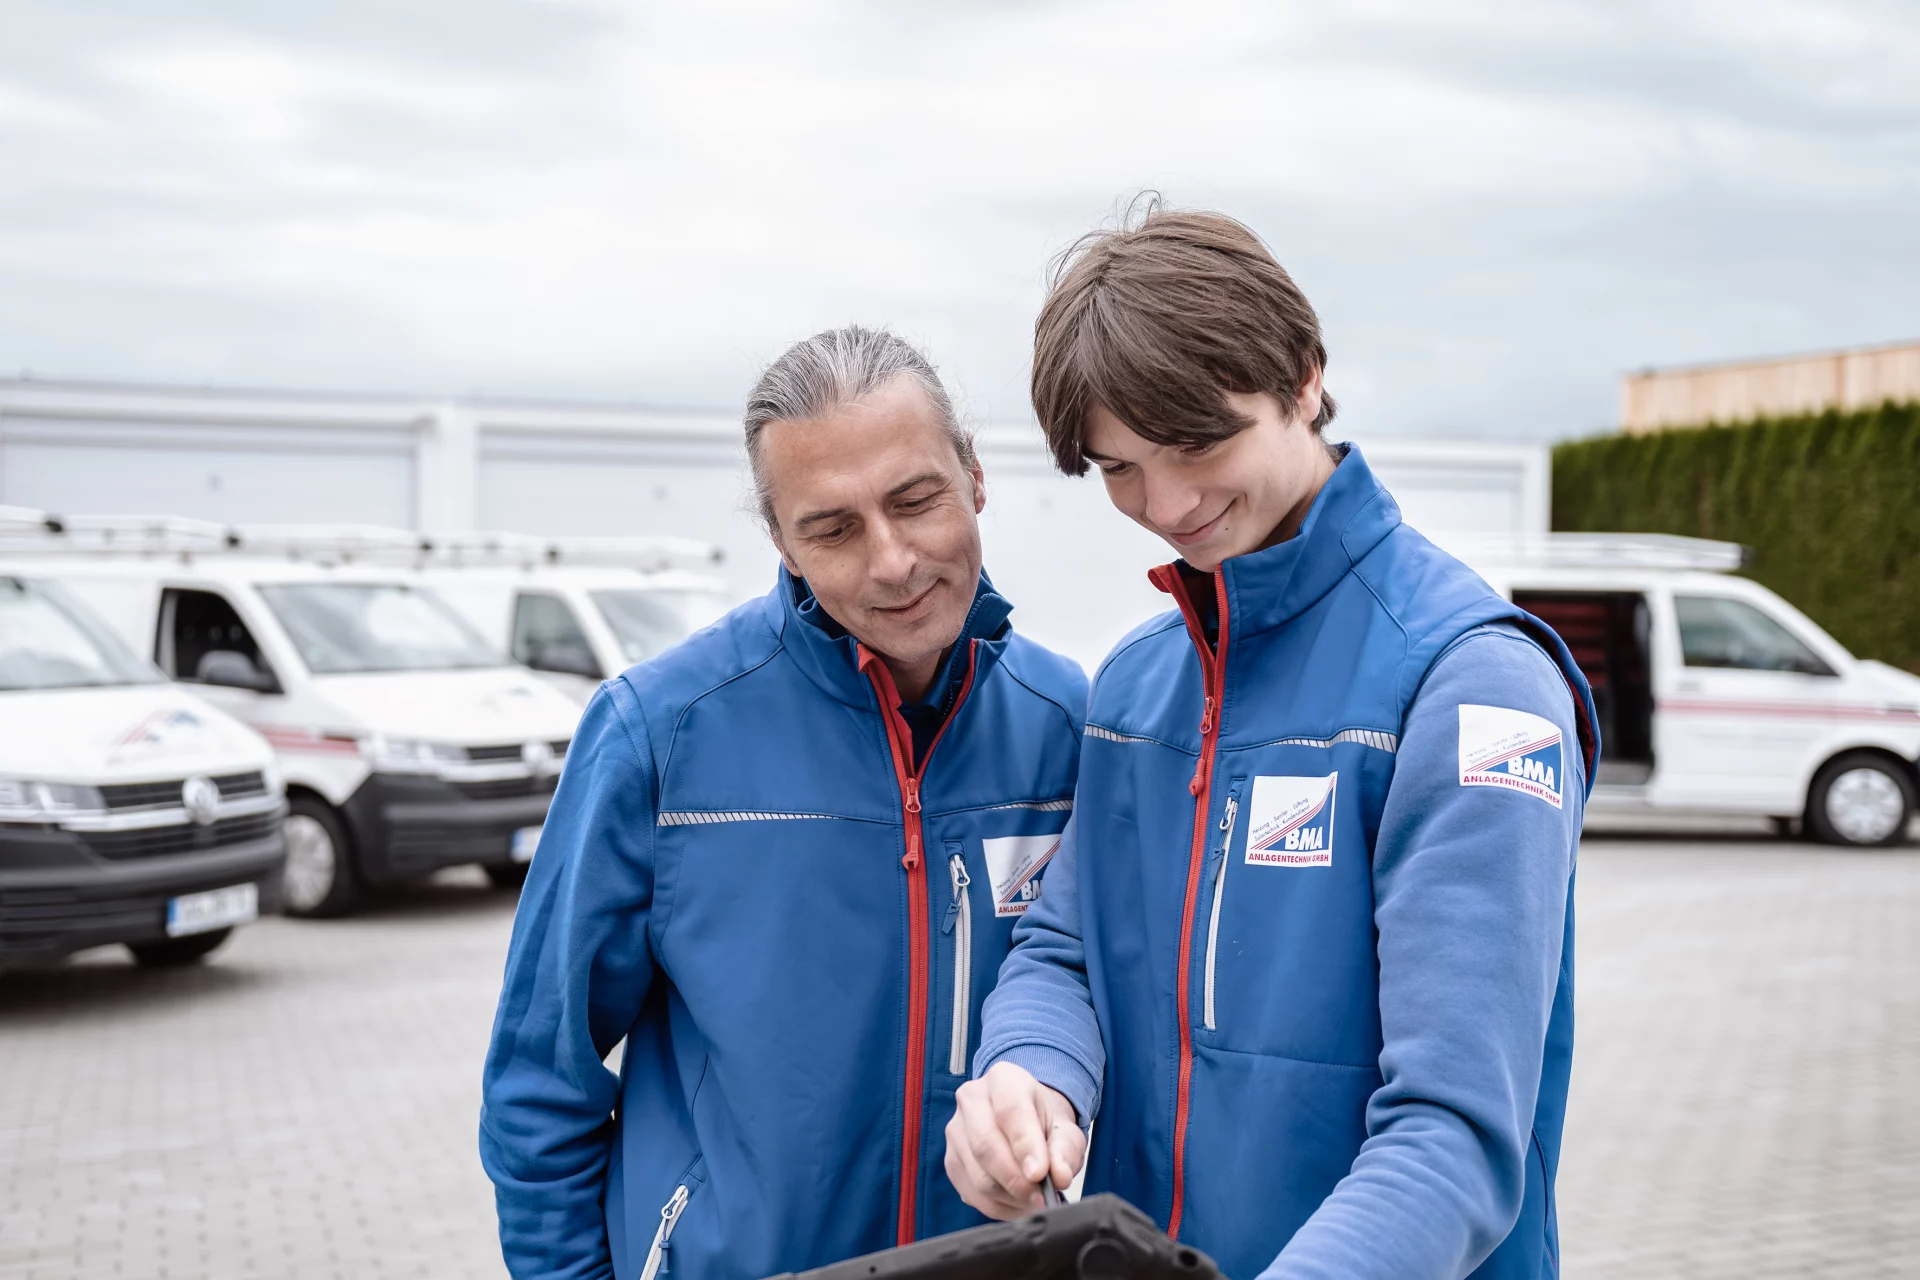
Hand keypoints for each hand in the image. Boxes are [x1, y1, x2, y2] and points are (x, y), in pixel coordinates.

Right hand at [944, 1062, 1085, 1218]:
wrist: (1025, 1118)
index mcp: (1003, 1080)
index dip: (1025, 1146)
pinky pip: (971, 1193)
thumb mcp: (1065, 1128)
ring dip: (1009, 1197)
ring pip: (977, 1175)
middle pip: (985, 1146)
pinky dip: (998, 1206)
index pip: (1010, 1111)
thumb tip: (1060, 1176)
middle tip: (1041, 1199)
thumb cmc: (1043, 1120)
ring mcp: (956, 1131)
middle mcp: (972, 1100)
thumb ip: (1066, 1150)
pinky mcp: (951, 1161)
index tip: (1040, 1174)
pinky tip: (1017, 1204)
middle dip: (1016, 1180)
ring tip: (1034, 1202)